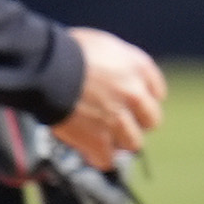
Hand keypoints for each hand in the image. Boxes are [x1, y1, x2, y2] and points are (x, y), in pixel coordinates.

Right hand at [54, 27, 166, 163]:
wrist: (46, 68)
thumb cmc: (66, 50)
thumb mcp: (102, 43)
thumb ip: (116, 62)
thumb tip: (112, 73)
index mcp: (137, 68)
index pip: (157, 92)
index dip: (142, 99)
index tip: (129, 102)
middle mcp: (134, 94)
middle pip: (151, 120)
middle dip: (135, 122)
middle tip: (115, 120)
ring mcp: (118, 119)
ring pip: (133, 143)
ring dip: (117, 141)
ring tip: (99, 136)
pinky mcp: (98, 140)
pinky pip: (106, 159)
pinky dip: (96, 156)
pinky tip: (87, 150)